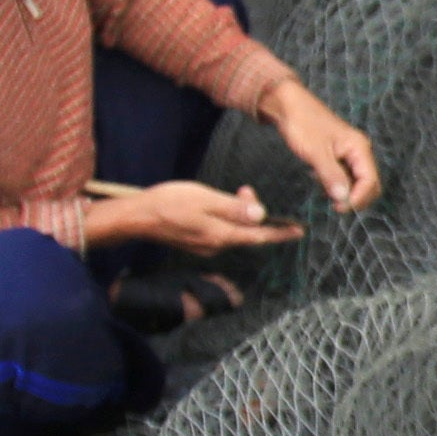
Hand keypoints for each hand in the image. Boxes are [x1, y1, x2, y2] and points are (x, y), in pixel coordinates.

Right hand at [85, 178, 289, 258]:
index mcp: (222, 236)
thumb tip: (261, 215)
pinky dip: (227, 217)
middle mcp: (217, 245)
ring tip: (235, 192)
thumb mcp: (206, 199)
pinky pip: (221, 230)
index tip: (299, 230)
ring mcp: (205, 245)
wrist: (137, 216)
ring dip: (239, 213)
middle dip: (255, 212)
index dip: (280, 232)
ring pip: (233, 230)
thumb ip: (234, 208)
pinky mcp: (196, 241)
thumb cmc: (170, 203)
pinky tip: (218, 204)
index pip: (259, 236)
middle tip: (245, 189)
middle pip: (247, 232)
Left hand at [269, 81, 384, 212]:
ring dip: (343, 190)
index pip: (370, 181)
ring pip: (356, 181)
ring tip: (322, 186)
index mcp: (359, 147)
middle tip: (333, 205)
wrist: (288, 105)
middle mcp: (359, 150)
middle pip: (369, 184)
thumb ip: (332, 176)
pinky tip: (317, 176)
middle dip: (355, 197)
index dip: (358, 198)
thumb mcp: (316, 152)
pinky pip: (344, 175)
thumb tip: (344, 199)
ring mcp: (349, 153)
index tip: (338, 208)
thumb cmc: (302, 124)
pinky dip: (334, 182)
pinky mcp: (338, 155)